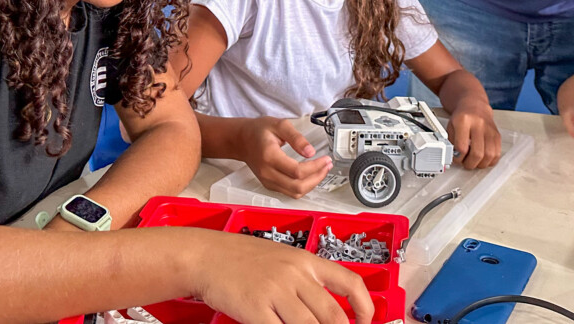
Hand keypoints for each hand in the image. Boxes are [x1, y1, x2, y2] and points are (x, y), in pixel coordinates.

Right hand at [192, 231, 373, 323]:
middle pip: (332, 314)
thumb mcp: (282, 260)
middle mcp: (295, 274)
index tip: (366, 322)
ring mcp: (276, 291)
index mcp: (306, 260)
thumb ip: (305, 281)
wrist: (207, 255)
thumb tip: (327, 310)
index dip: (364, 307)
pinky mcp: (255, 308)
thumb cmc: (242, 259)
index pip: (349, 282)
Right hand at [238, 117, 332, 197]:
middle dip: (317, 177)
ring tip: (322, 170)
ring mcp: (267, 181)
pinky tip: (311, 175)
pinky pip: (290, 192)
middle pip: (297, 186)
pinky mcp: (269, 185)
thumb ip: (296, 138)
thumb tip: (310, 152)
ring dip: (312, 184)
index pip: (297, 171)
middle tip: (328, 165)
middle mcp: (267, 172)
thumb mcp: (279, 125)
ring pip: (295, 193)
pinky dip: (303, 186)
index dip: (315, 167)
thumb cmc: (259, 131)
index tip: (326, 159)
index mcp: (269, 156)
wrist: (242, 140)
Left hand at [446, 99, 502, 168]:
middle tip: (465, 163)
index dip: (458, 157)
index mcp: (463, 120)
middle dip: (470, 164)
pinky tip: (483, 159)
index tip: (456, 158)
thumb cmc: (462, 116)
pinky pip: (497, 153)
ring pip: (489, 155)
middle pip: (477, 153)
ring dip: (480, 164)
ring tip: (474, 162)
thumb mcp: (450, 126)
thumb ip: (450, 141)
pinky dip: (490, 161)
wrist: (474, 105)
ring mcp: (489, 129)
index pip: (462, 147)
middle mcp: (478, 124)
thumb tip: (453, 156)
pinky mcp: (497, 134)